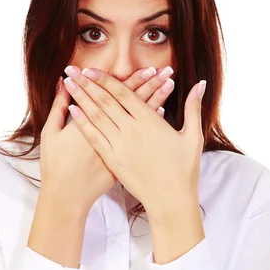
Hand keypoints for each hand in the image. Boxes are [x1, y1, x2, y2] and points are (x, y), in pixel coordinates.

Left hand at [63, 66, 205, 216]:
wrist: (171, 200)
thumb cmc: (184, 169)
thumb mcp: (192, 136)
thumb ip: (193, 107)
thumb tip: (201, 83)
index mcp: (150, 121)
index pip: (123, 93)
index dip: (105, 79)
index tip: (90, 69)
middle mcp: (132, 130)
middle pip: (105, 101)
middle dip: (86, 83)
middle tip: (71, 70)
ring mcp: (120, 145)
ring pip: (96, 116)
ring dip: (81, 98)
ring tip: (68, 84)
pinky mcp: (113, 160)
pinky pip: (94, 137)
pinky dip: (82, 122)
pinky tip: (72, 110)